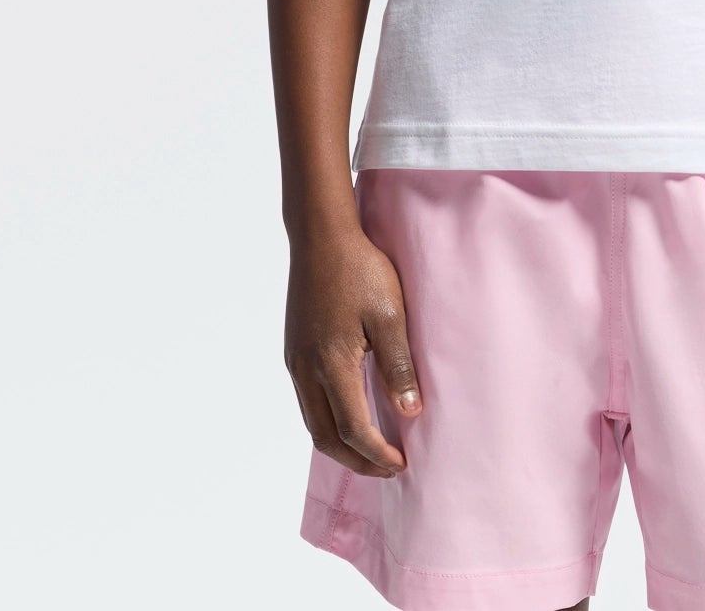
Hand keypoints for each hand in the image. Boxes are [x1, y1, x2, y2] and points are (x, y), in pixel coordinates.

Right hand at [285, 217, 422, 476]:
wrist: (321, 236)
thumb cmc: (360, 269)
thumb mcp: (390, 314)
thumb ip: (399, 365)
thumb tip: (410, 412)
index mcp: (332, 364)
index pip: (353, 429)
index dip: (377, 455)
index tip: (401, 464)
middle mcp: (306, 370)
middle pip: (325, 437)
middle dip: (356, 461)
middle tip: (387, 468)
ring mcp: (296, 361)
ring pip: (312, 422)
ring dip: (340, 444)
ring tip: (370, 450)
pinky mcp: (294, 350)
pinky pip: (308, 401)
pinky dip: (328, 420)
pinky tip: (350, 414)